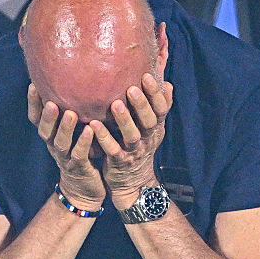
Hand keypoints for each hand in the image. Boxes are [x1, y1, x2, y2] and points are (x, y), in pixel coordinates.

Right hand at [27, 83, 105, 209]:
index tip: (33, 84)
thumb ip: (73, 113)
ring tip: (70, 113)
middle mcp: (54, 146)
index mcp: (50, 136)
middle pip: (44, 130)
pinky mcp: (79, 169)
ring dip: (64, 128)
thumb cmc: (81, 153)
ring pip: (60, 143)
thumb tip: (78, 83)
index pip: (36, 119)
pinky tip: (89, 131)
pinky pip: (79, 155)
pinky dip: (83, 143)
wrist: (85, 190)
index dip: (32, 104)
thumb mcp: (73, 133)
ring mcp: (65, 158)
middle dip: (46, 115)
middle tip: (51, 101)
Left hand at [91, 72, 172, 207]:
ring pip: (132, 136)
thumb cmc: (140, 146)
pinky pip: (112, 150)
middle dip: (142, 104)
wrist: (133, 183)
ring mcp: (134, 151)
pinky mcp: (119, 162)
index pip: (161, 109)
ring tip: (114, 104)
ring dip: (124, 120)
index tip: (147, 75)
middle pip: (149, 121)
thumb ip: (157, 105)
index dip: (156, 94)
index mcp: (156, 127)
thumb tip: (166, 81)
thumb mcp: (152, 127)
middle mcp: (148, 138)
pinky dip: (104, 138)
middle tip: (132, 88)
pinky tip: (93, 125)